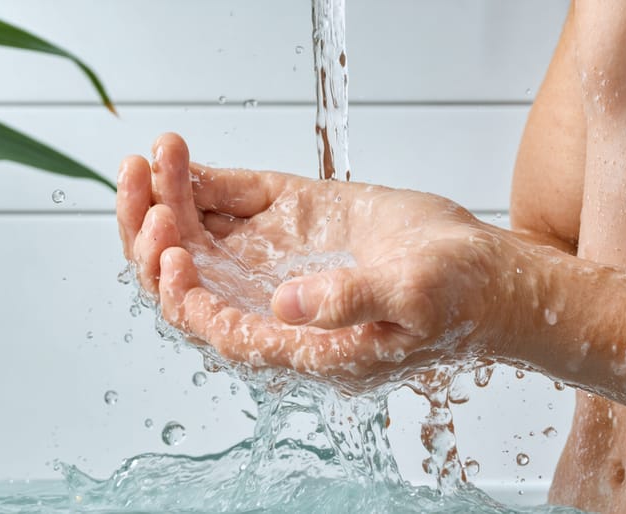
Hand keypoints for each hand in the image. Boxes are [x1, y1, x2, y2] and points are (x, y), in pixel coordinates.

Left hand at [117, 133, 521, 384]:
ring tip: (158, 153)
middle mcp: (269, 302)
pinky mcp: (288, 220)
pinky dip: (201, 182)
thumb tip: (285, 305)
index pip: (212, 322)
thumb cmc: (455, 300)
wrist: (482, 273)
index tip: (168, 248)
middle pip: (186, 278)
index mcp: (291, 341)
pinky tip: (181, 156)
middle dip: (152, 235)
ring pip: (197, 237)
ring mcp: (274, 260)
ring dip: (168, 198)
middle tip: (143, 183)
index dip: (179, 290)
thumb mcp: (412, 300)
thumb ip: (349, 303)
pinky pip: (230, 203)